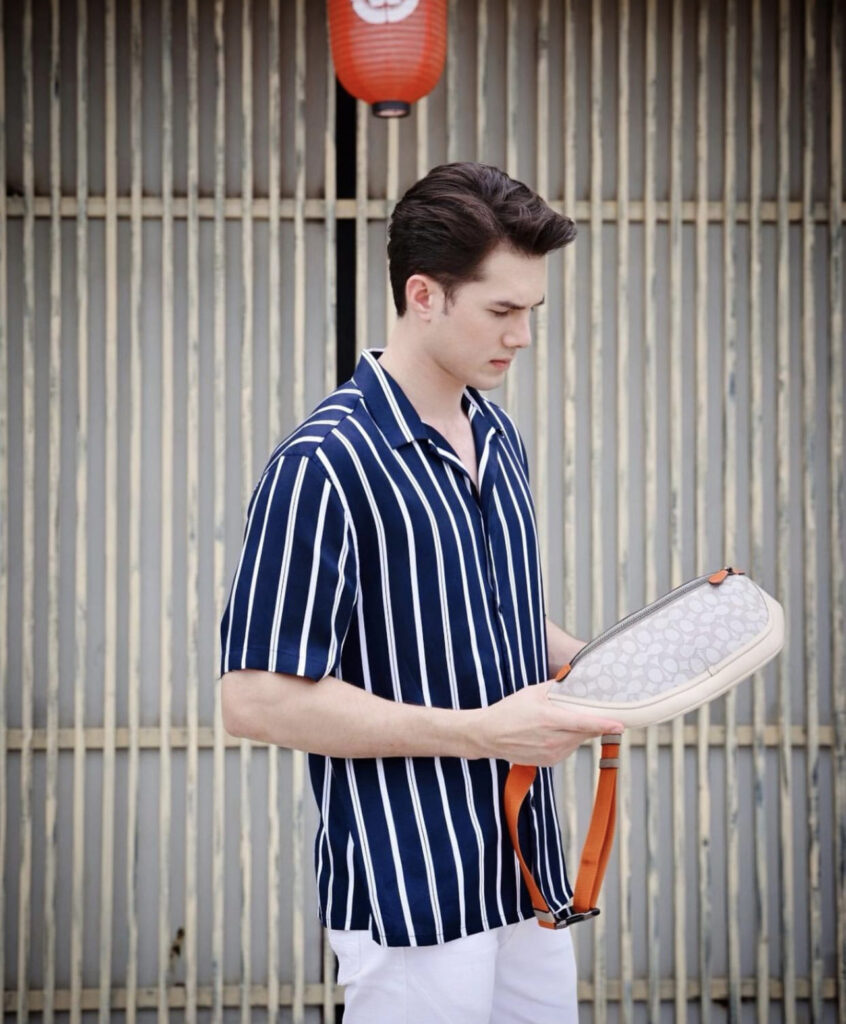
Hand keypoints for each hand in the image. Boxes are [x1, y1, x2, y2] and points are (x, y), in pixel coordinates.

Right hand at [474, 681, 623, 766]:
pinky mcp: (549, 762)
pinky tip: (554, 733)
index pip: (584, 723)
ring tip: (561, 721)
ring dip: (578, 732)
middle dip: (591, 724)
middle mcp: (552, 739)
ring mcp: (550, 753)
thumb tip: (573, 679)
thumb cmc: (508, 711)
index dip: (604, 724)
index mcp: (549, 719)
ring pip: (577, 742)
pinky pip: (567, 750)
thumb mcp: (531, 692)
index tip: (620, 725)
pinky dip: (567, 741)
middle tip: (593, 713)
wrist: (488, 735)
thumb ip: (554, 687)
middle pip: (584, 733)